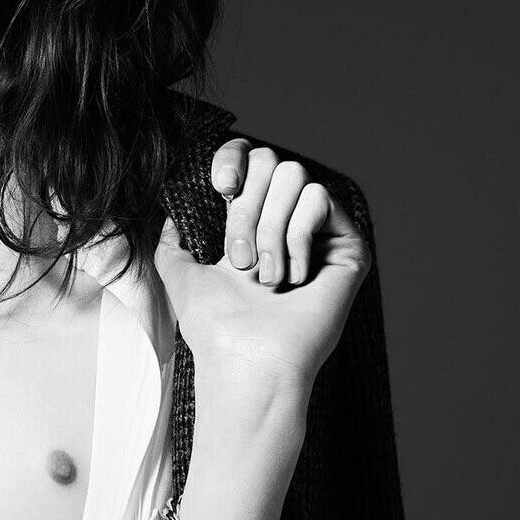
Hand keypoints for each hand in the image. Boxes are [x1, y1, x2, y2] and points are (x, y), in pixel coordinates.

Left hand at [154, 138, 371, 428]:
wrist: (246, 361)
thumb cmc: (216, 327)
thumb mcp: (181, 273)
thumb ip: (171, 241)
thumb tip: (170, 212)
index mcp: (253, 220)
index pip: (251, 158)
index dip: (234, 158)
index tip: (220, 187)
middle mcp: (288, 219)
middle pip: (272, 160)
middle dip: (247, 207)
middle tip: (240, 257)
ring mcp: (320, 231)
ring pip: (296, 176)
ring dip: (270, 229)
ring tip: (265, 276)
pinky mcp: (349, 245)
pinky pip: (320, 199)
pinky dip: (296, 238)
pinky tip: (294, 277)